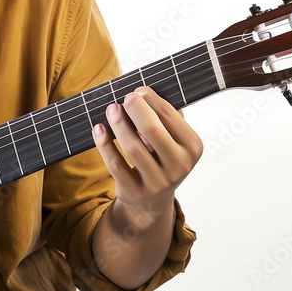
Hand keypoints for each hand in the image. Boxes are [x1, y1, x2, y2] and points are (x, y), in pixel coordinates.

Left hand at [92, 87, 202, 222]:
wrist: (153, 200)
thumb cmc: (162, 159)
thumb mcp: (172, 140)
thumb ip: (164, 118)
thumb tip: (142, 93)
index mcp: (192, 148)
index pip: (171, 117)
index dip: (152, 100)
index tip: (139, 91)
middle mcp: (179, 167)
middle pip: (152, 130)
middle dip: (136, 109)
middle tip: (125, 98)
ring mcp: (157, 182)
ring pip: (132, 148)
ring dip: (118, 124)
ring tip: (112, 109)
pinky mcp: (134, 191)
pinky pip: (115, 164)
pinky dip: (104, 144)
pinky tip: (99, 129)